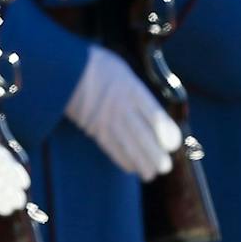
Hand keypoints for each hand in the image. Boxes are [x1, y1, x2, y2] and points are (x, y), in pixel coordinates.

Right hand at [65, 45, 182, 179]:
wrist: (67, 69)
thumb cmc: (99, 67)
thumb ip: (139, 92)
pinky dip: (121, 159)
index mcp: (133, 90)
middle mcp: (121, 107)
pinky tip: (130, 168)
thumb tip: (154, 114)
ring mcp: (106, 119)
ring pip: (126, 145)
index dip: (166, 132)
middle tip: (165, 167)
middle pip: (142, 135)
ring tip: (150, 174)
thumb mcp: (125, 72)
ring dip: (140, 162)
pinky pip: (110, 147)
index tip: (173, 144)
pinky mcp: (93, 128)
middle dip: (155, 154)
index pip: (154, 115)